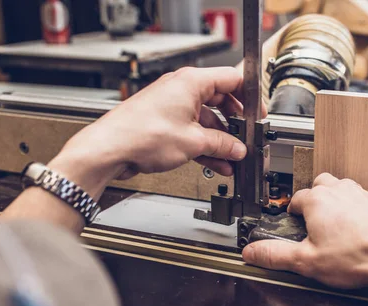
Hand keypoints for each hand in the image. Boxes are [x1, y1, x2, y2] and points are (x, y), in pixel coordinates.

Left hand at [49, 67, 264, 197]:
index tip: (258, 113)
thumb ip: (222, 145)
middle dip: (235, 123)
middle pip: (220, 101)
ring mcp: (172, 107)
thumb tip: (237, 148)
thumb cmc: (140, 134)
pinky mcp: (164, 124)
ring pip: (206, 120)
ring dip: (220, 140)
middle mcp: (181, 90)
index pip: (232, 79)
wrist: (109, 149)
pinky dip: (205, 146)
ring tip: (233, 158)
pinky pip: (193, 132)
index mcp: (191, 82)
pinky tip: (217, 162)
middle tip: (246, 137)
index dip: (250, 96)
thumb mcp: (194, 141)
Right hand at [243, 173, 367, 305]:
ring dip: (331, 205)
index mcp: (317, 200)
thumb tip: (252, 252)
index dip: (289, 217)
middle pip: (316, 187)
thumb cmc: (359, 256)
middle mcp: (337, 190)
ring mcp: (358, 193)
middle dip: (311, 204)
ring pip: (337, 190)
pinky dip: (350, 212)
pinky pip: (355, 200)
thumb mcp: (307, 261)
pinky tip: (352, 233)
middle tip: (311, 228)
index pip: (293, 200)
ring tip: (331, 231)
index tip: (291, 229)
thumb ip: (275, 255)